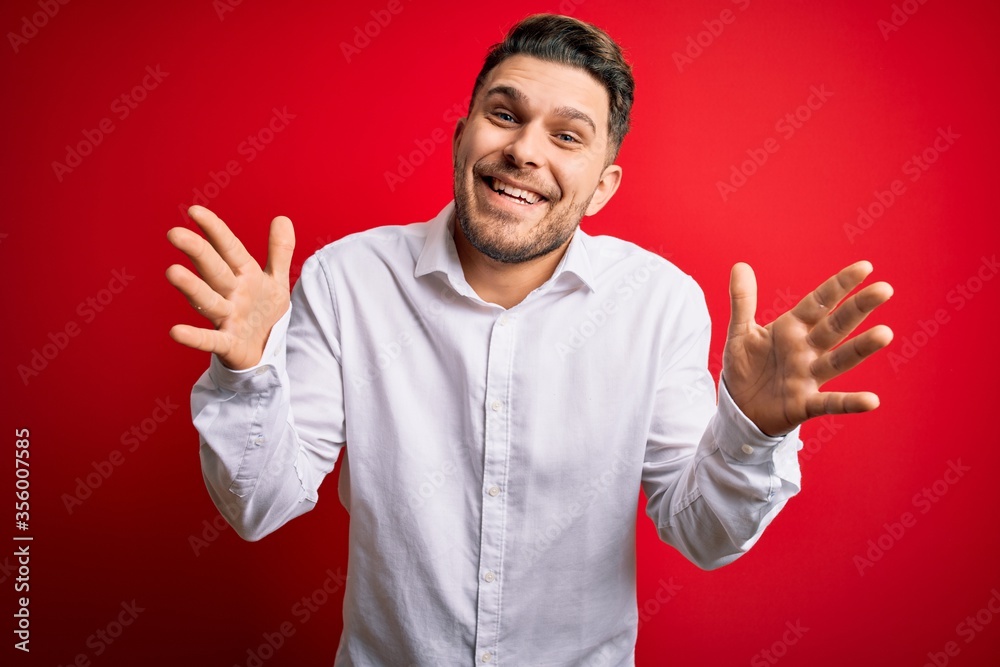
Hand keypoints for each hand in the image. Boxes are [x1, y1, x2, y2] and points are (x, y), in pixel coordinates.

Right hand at [166, 205, 294, 369]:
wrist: (265, 352)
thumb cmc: (263, 312)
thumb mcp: (276, 281)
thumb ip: (280, 251)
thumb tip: (283, 218)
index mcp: (244, 276)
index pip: (229, 248)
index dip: (215, 230)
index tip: (195, 211)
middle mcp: (231, 294)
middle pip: (214, 270)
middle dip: (198, 252)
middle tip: (175, 233)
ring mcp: (227, 319)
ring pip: (208, 301)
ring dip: (192, 288)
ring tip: (173, 272)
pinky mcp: (228, 344)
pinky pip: (211, 341)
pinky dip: (195, 337)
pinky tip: (175, 332)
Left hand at [722, 261, 893, 435]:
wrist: (739, 408)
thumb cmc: (746, 367)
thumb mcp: (740, 332)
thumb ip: (743, 301)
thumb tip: (740, 265)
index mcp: (793, 328)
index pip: (819, 302)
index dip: (839, 285)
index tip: (865, 267)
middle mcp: (807, 349)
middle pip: (836, 326)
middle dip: (858, 308)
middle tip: (884, 290)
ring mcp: (809, 376)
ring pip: (839, 360)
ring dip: (861, 348)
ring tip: (885, 334)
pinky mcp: (805, 404)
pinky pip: (831, 403)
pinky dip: (850, 403)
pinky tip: (872, 401)